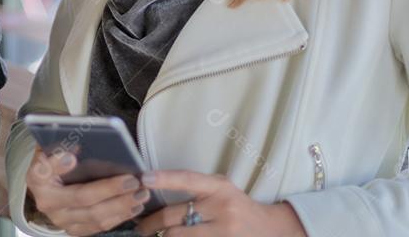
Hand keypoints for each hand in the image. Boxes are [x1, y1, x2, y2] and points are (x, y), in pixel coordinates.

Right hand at [25, 147, 150, 234]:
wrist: (48, 184)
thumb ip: (56, 148)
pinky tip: (134, 207)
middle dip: (112, 191)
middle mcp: (48, 204)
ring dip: (122, 207)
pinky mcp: (75, 230)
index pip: (49, 173)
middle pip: (83, 199)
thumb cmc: (53, 161)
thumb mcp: (48, 148)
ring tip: (141, 194)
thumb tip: (71, 156)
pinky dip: (120, 217)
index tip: (73, 158)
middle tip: (133, 181)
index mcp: (38, 180)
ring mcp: (62, 220)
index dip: (60, 166)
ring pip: (96, 217)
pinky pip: (100, 226)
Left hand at [134, 171, 305, 235]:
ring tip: (154, 235)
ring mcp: (224, 232)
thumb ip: (196, 188)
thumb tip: (155, 188)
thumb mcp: (221, 189)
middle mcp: (222, 209)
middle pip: (175, 216)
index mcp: (219, 188)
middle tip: (140, 226)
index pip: (188, 179)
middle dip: (151, 223)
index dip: (165, 178)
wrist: (269, 229)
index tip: (144, 178)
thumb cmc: (237, 206)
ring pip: (179, 236)